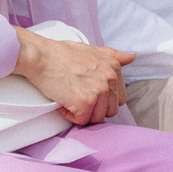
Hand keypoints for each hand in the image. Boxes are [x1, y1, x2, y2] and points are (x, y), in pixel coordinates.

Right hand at [14, 27, 135, 126]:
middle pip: (108, 111)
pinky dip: (69, 114)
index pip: (118, 98)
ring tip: (69, 96)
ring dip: (81, 112)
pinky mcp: (85, 102)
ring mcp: (99, 91)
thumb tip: (132, 56)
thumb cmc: (60, 54)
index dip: (101, 99)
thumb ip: (114, 56)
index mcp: (114, 68)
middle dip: (92, 107)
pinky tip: (63, 100)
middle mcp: (110, 79)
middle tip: (75, 94)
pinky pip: (81, 121)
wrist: (40, 56)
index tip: (86, 91)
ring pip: (96, 118)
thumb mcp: (92, 50)